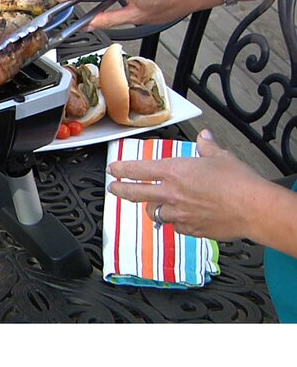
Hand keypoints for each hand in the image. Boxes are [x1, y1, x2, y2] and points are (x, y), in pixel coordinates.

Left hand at [106, 130, 263, 241]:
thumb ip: (207, 146)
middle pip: (135, 194)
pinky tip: (182, 218)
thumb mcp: (220, 156)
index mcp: (174, 172)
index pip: (138, 169)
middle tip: (113, 188)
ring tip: (154, 205)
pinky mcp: (190, 229)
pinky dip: (176, 221)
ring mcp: (179, 214)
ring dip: (153, 208)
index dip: (122, 169)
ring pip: (155, 212)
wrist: (253, 208)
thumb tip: (204, 137)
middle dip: (120, 190)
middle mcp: (171, 193)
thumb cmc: (238, 182)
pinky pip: (176, 226)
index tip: (113, 170)